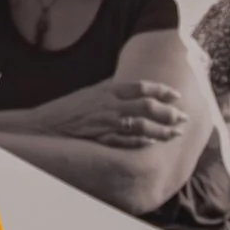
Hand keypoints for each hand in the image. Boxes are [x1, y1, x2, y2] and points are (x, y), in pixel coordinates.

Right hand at [31, 79, 188, 147]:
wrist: (46, 125)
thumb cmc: (71, 107)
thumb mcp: (93, 91)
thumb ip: (115, 87)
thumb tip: (137, 85)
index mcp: (109, 91)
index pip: (142, 87)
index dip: (162, 91)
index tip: (177, 96)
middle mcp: (110, 106)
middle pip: (147, 107)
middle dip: (169, 113)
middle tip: (183, 117)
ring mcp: (106, 124)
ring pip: (142, 127)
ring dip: (162, 130)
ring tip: (175, 133)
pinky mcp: (101, 139)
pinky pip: (127, 142)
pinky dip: (142, 143)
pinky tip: (154, 144)